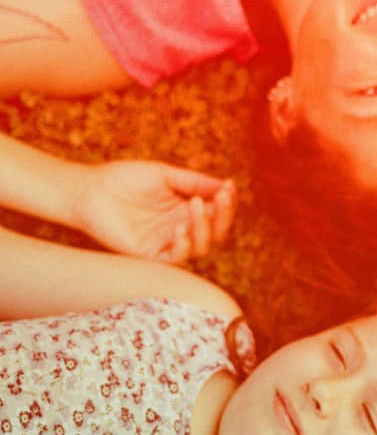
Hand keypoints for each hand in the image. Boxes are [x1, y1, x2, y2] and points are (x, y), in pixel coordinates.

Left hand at [70, 160, 235, 262]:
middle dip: (222, 216)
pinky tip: (180, 228)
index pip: (217, 212)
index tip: (229, 187)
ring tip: (195, 205)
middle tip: (220, 199)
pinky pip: (176, 259)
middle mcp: (181, 228)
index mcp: (186, 210)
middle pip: (215, 233)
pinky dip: (184, 245)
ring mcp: (167, 243)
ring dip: (205, 228)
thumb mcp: (165, 175)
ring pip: (201, 248)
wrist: (90, 190)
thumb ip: (195, 182)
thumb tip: (227, 185)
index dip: (227, 203)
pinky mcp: (150, 256)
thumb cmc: (124, 179)